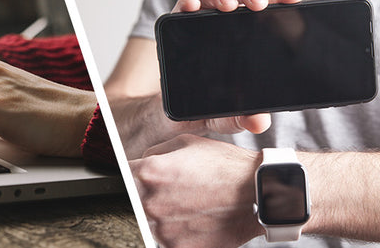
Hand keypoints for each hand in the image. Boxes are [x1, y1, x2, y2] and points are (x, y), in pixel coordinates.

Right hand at [118, 0, 303, 157]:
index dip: (281, 0)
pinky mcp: (177, 28)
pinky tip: (190, 7)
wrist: (172, 114)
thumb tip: (260, 122)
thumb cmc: (208, 108)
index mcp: (249, 38)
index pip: (269, 12)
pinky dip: (186, 4)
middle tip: (258, 5)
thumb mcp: (230, 116)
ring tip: (227, 6)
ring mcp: (201, 23)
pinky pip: (181, 8)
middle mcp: (226, 25)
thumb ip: (244, 118)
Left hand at [130, 134, 263, 247]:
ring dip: (160, 218)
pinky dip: (175, 233)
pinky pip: (165, 240)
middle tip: (169, 196)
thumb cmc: (225, 166)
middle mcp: (150, 202)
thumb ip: (153, 154)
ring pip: (147, 224)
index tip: (135, 183)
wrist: (258, 192)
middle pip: (132, 204)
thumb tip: (137, 164)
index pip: (121, 179)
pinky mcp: (177, 247)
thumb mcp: (186, 143)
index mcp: (148, 173)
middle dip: (144, 200)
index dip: (128, 180)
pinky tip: (192, 222)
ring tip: (185, 208)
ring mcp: (162, 228)